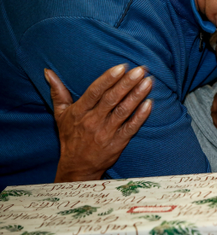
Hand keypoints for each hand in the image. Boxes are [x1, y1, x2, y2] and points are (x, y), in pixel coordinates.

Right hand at [45, 65, 152, 182]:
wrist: (77, 167)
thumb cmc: (70, 137)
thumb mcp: (60, 114)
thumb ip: (58, 92)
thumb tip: (48, 72)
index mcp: (80, 111)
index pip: (95, 91)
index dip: (108, 78)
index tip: (122, 66)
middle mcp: (93, 121)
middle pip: (112, 99)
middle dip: (127, 83)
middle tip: (141, 69)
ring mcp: (106, 132)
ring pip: (123, 111)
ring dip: (137, 95)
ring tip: (148, 82)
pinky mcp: (118, 143)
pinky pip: (131, 127)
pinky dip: (141, 116)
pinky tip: (149, 103)